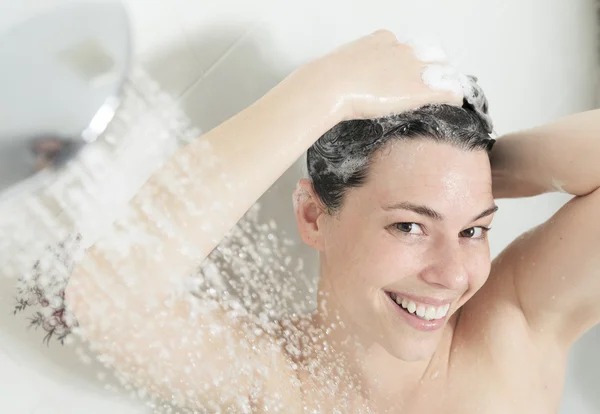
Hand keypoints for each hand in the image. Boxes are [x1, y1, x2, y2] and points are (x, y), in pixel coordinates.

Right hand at [303, 30, 463, 119]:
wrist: (331, 85)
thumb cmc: (328, 77)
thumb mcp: (341, 64)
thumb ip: (352, 68)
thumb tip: (345, 81)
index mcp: (382, 40)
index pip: (405, 48)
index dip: (408, 62)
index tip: (402, 74)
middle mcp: (402, 50)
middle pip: (428, 56)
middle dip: (430, 69)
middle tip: (427, 84)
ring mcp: (413, 69)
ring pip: (441, 71)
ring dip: (443, 82)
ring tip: (443, 93)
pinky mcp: (419, 89)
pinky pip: (448, 90)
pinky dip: (453, 96)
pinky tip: (455, 103)